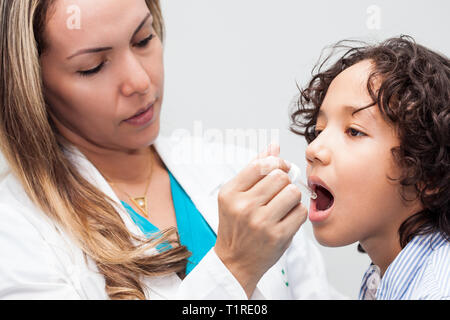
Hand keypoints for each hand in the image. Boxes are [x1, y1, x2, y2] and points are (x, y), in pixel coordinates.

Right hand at [214, 144, 307, 296]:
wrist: (235, 261)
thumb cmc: (236, 225)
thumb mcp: (236, 195)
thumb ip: (254, 169)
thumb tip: (274, 145)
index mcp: (230, 193)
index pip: (261, 165)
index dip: (277, 162)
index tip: (281, 168)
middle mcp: (243, 207)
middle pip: (280, 177)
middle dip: (285, 180)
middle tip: (281, 189)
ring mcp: (261, 223)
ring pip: (293, 192)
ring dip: (292, 196)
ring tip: (283, 204)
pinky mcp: (278, 236)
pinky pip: (300, 211)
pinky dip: (297, 212)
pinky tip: (286, 218)